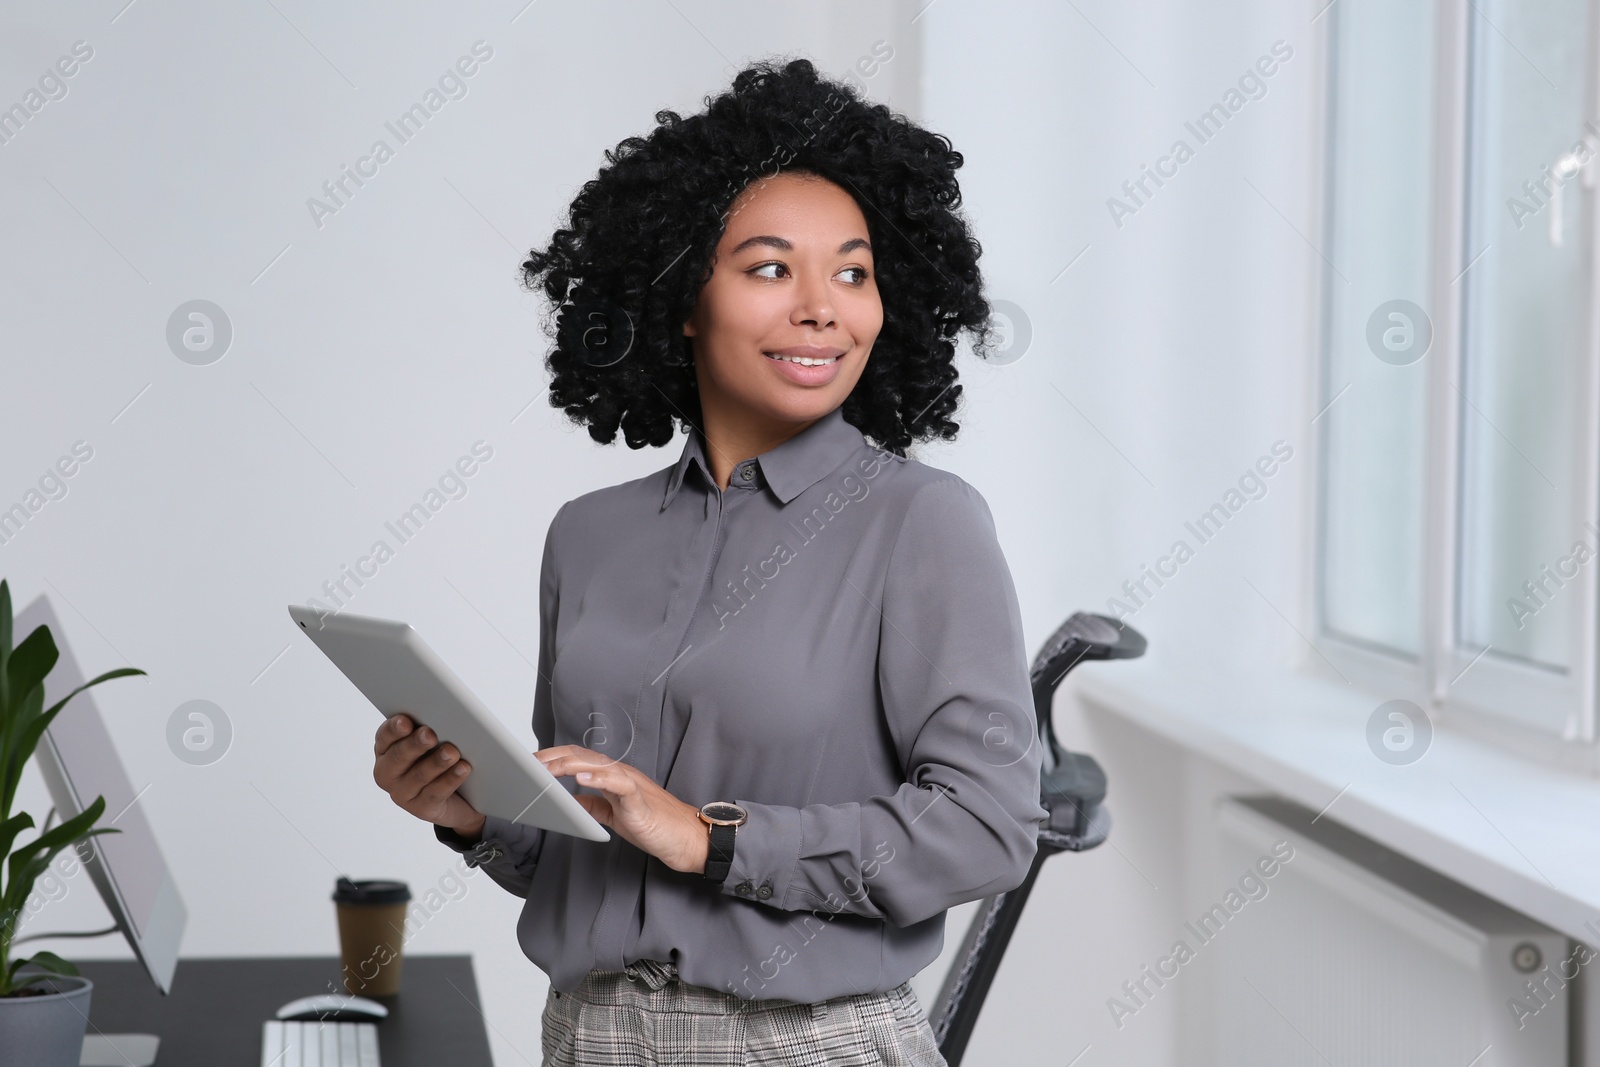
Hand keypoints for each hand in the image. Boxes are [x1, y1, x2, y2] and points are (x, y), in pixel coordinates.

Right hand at [373, 713, 485, 841]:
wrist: (460, 797)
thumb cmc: (440, 758)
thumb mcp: (433, 742)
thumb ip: (430, 729)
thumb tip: (442, 715)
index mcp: (386, 750)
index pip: (384, 736)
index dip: (393, 729)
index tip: (406, 722)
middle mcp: (388, 773)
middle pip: (399, 757)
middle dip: (415, 744)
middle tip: (430, 734)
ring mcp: (402, 793)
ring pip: (419, 776)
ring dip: (436, 762)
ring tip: (452, 751)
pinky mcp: (421, 809)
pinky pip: (435, 794)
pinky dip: (450, 779)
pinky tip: (463, 768)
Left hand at [537, 745, 707, 873]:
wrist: (686, 839)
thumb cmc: (655, 826)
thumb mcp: (615, 815)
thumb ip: (594, 805)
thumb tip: (570, 801)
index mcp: (614, 777)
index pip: (579, 758)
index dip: (554, 757)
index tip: (531, 763)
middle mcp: (621, 774)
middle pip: (581, 756)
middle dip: (552, 758)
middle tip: (529, 763)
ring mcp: (631, 783)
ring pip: (596, 764)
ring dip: (567, 764)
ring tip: (545, 769)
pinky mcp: (639, 798)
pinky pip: (617, 783)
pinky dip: (598, 777)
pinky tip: (580, 778)